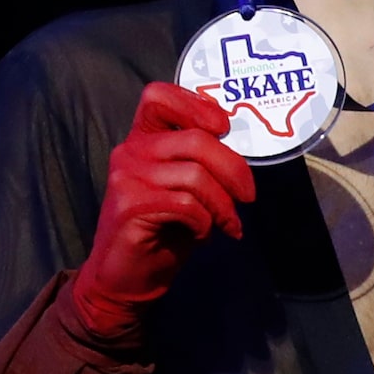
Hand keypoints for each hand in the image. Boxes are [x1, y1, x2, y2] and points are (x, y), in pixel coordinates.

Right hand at [65, 82, 256, 342]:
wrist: (127, 278)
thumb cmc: (164, 229)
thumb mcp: (186, 187)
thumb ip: (201, 159)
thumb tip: (236, 142)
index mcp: (142, 139)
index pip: (159, 96)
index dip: (196, 105)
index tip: (223, 128)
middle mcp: (130, 151)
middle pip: (195, 140)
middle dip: (234, 169)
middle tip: (248, 197)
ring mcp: (126, 177)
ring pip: (195, 175)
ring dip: (223, 204)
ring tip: (227, 223)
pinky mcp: (129, 206)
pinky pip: (186, 204)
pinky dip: (205, 221)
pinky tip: (202, 233)